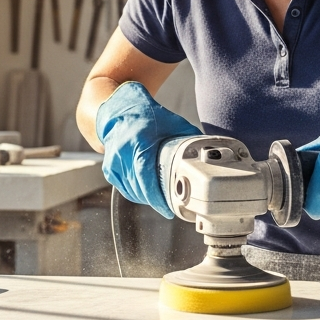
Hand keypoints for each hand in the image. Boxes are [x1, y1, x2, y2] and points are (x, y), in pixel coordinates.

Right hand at [95, 82, 201, 217]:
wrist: (121, 110)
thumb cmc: (149, 116)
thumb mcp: (173, 123)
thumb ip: (189, 139)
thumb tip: (209, 153)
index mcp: (139, 140)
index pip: (144, 174)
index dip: (155, 195)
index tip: (168, 209)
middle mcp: (123, 151)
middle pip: (139, 186)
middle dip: (156, 200)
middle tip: (172, 207)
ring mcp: (114, 161)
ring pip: (132, 191)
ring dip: (147, 199)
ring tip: (163, 201)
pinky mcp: (110, 168)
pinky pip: (125, 188)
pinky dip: (137, 194)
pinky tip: (148, 195)